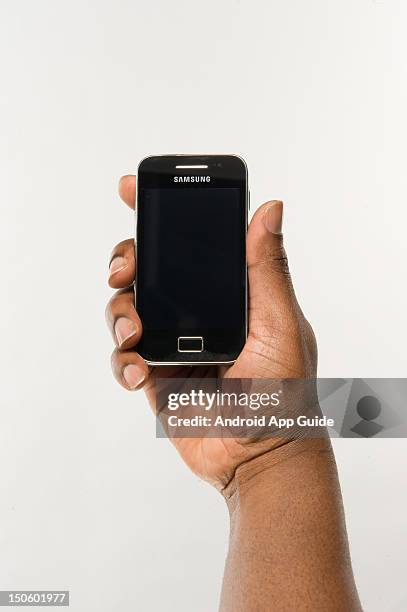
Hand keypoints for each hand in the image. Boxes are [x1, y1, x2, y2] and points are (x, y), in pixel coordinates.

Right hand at [106, 175, 316, 490]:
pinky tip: (141, 372)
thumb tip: (271, 208)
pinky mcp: (156, 376)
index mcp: (227, 292)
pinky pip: (124, 359)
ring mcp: (173, 343)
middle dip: (127, 262)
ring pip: (126, 310)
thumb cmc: (284, 392)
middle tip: (126, 270)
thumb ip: (267, 268)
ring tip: (135, 333)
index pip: (191, 243)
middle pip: (147, 270)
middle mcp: (196, 312)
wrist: (262, 455)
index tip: (133, 188)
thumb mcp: (280, 323)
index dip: (160, 214)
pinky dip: (123, 362)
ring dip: (120, 313)